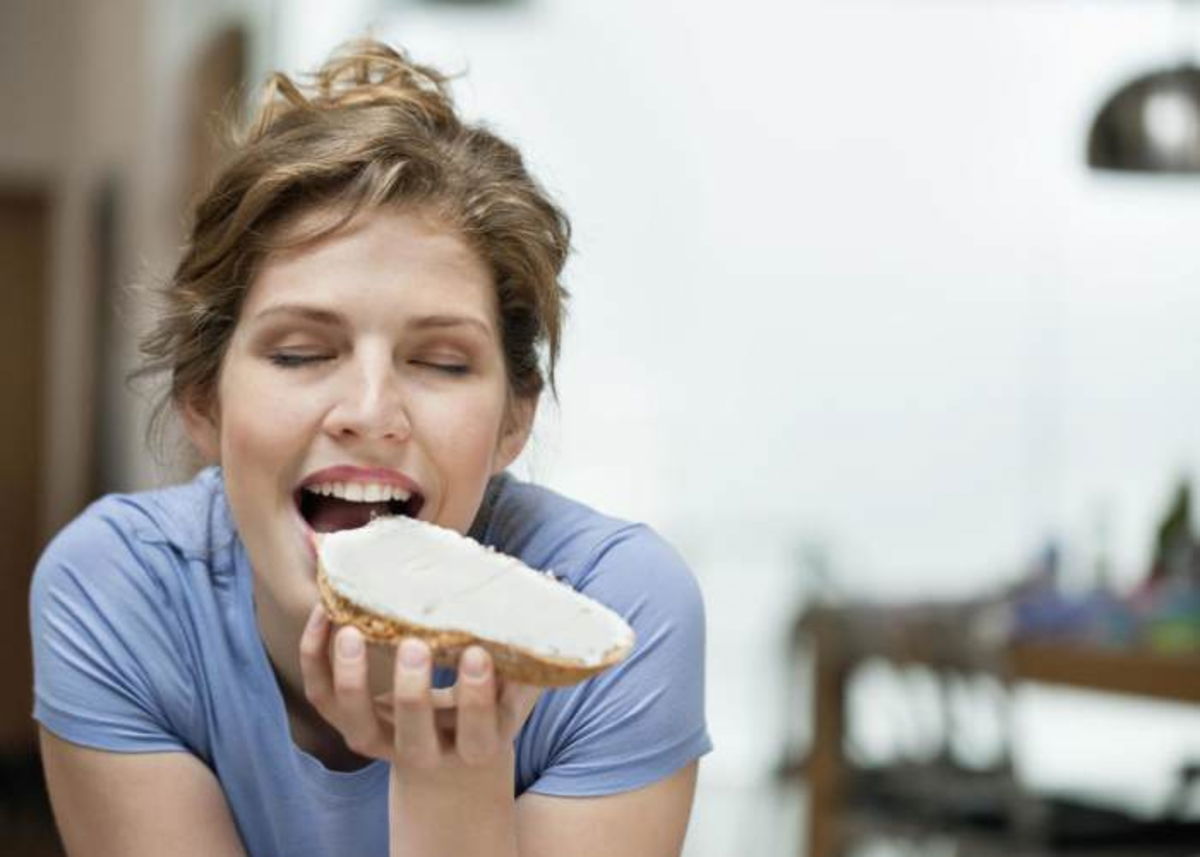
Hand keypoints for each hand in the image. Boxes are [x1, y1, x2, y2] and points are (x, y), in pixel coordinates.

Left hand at [297, 603, 541, 772]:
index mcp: (477, 744)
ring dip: (353, 676)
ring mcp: (382, 742)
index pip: (478, 732)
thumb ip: (532, 648)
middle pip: (414, 734)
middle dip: (412, 690)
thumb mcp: (516, 690)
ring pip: (357, 721)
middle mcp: (426, 751)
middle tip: (415, 643)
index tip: (476, 654)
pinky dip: (317, 659)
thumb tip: (556, 582)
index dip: (476, 697)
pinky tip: (326, 617)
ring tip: (351, 630)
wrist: (449, 763)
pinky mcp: (350, 724)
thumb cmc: (489, 710)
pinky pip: (323, 698)